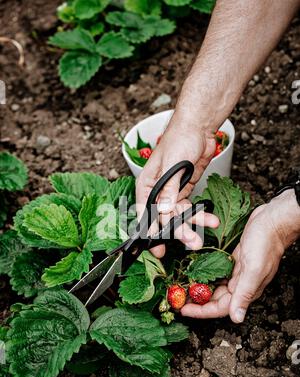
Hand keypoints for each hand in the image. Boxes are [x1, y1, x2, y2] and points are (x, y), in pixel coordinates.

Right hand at [136, 114, 216, 256]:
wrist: (199, 127)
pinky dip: (199, 215)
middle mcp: (157, 191)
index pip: (145, 213)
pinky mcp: (185, 191)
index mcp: (147, 184)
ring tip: (202, 238)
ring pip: (178, 216)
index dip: (151, 232)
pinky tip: (210, 221)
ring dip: (191, 225)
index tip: (158, 249)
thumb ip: (168, 189)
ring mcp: (171, 192)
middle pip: (164, 218)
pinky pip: (190, 208)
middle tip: (190, 242)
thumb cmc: (179, 139)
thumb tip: (162, 210)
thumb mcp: (173, 165)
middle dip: (177, 231)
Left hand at [181, 190, 299, 322]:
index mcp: (246, 290)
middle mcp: (240, 285)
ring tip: (183, 287)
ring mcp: (237, 273)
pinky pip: (217, 273)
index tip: (183, 310)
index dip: (201, 311)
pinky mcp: (234, 262)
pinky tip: (195, 272)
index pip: (220, 308)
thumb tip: (237, 318)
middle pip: (215, 299)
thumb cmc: (266, 243)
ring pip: (215, 286)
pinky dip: (206, 274)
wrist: (273, 221)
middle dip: (196, 301)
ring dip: (200, 288)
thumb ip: (244, 294)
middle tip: (178, 299)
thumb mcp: (254, 269)